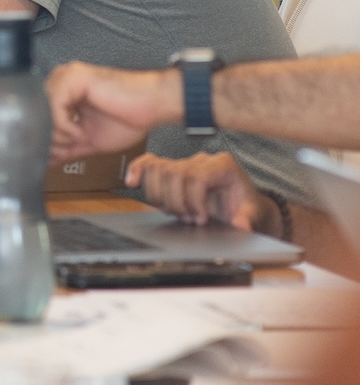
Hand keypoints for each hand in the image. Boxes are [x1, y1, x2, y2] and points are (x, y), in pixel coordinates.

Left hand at [47, 62, 183, 161]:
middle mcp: (62, 82)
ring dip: (58, 134)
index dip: (44, 139)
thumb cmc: (129, 118)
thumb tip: (45, 159)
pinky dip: (64, 127)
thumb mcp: (88, 139)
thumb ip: (64, 147)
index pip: (38, 117)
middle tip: (69, 146)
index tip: (54, 155)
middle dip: (50, 138)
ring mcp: (66, 77)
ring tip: (79, 137)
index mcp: (64, 93)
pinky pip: (53, 109)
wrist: (154, 107)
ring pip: (42, 113)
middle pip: (36, 115)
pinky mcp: (74, 78)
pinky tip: (81, 131)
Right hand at [127, 151, 276, 233]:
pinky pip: (149, 163)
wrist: (241, 203)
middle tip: (187, 218)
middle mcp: (201, 160)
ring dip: (161, 196)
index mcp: (222, 165)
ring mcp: (185, 163)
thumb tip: (241, 224)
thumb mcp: (253, 213)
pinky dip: (138, 170)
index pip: (195, 176)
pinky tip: (132, 182)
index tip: (200, 219)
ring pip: (158, 169)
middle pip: (173, 173)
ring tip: (175, 212)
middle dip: (176, 201)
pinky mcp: (172, 169)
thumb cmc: (245, 205)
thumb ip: (247, 218)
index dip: (193, 200)